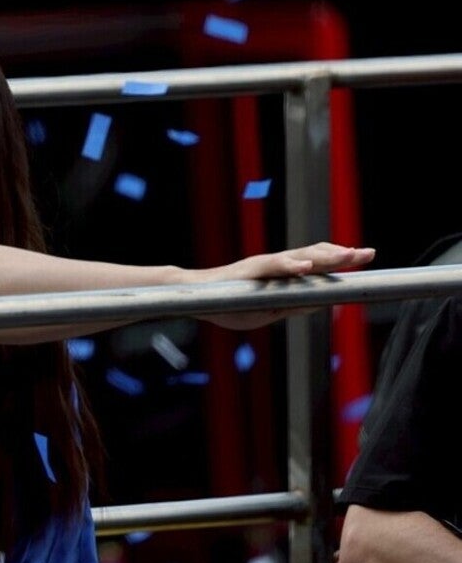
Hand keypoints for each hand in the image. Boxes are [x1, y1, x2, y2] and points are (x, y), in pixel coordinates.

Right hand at [191, 241, 375, 329]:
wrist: (195, 297)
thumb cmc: (229, 302)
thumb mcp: (269, 310)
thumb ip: (295, 304)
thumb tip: (324, 304)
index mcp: (283, 274)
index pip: (317, 263)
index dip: (341, 259)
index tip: (365, 255)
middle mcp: (276, 265)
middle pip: (315, 255)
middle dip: (342, 255)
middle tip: (368, 253)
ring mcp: (263, 265)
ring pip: (299, 256)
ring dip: (325, 256)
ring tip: (348, 255)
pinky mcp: (249, 270)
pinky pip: (271, 266)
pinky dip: (289, 265)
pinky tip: (306, 267)